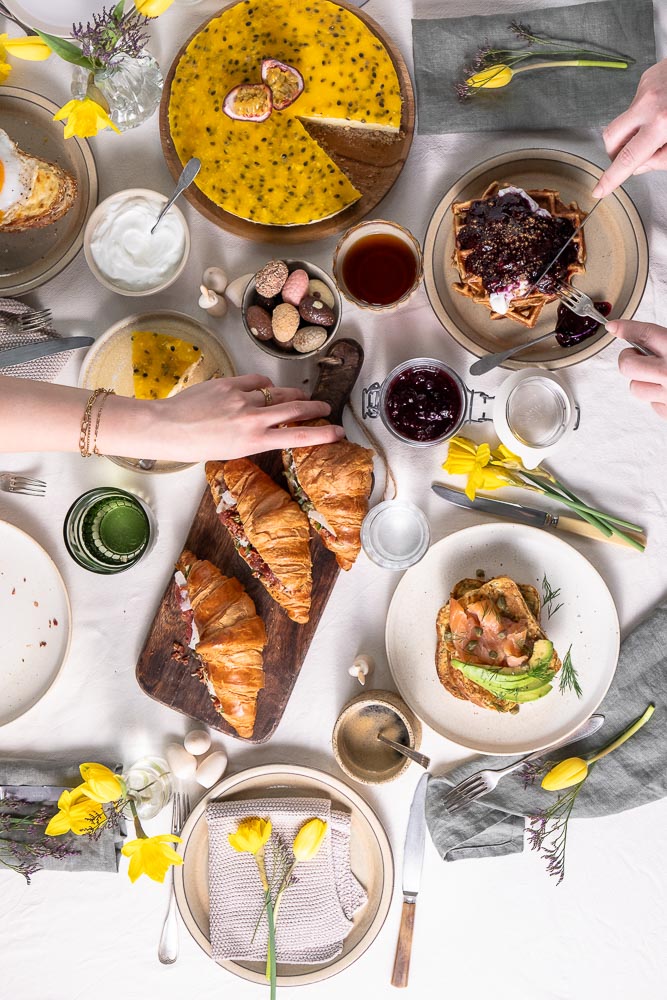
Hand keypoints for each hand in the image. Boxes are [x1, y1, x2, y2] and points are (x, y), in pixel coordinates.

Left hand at [145, 373, 344, 460]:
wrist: (169, 427)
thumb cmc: (198, 445)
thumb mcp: (234, 450)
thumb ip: (257, 436)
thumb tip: (274, 423)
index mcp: (254, 442)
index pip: (298, 437)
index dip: (323, 434)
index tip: (339, 432)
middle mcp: (252, 419)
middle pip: (296, 408)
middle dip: (315, 407)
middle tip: (326, 408)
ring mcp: (242, 399)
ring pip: (278, 392)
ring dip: (293, 394)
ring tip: (300, 396)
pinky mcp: (230, 383)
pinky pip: (256, 381)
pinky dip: (264, 385)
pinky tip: (264, 388)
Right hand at [592, 59, 666, 197]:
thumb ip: (662, 159)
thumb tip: (641, 165)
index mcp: (661, 123)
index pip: (627, 159)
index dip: (611, 178)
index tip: (599, 189)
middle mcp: (649, 103)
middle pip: (611, 137)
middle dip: (615, 151)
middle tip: (631, 156)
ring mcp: (646, 88)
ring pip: (624, 120)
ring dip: (635, 130)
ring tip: (659, 126)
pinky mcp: (648, 77)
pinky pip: (636, 103)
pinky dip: (645, 112)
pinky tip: (662, 109)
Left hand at [606, 319, 666, 418]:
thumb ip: (666, 343)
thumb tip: (645, 341)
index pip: (645, 334)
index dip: (626, 328)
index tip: (613, 327)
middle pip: (627, 365)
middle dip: (629, 360)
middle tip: (639, 357)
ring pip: (635, 388)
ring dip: (644, 382)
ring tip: (662, 378)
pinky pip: (652, 405)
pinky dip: (658, 398)